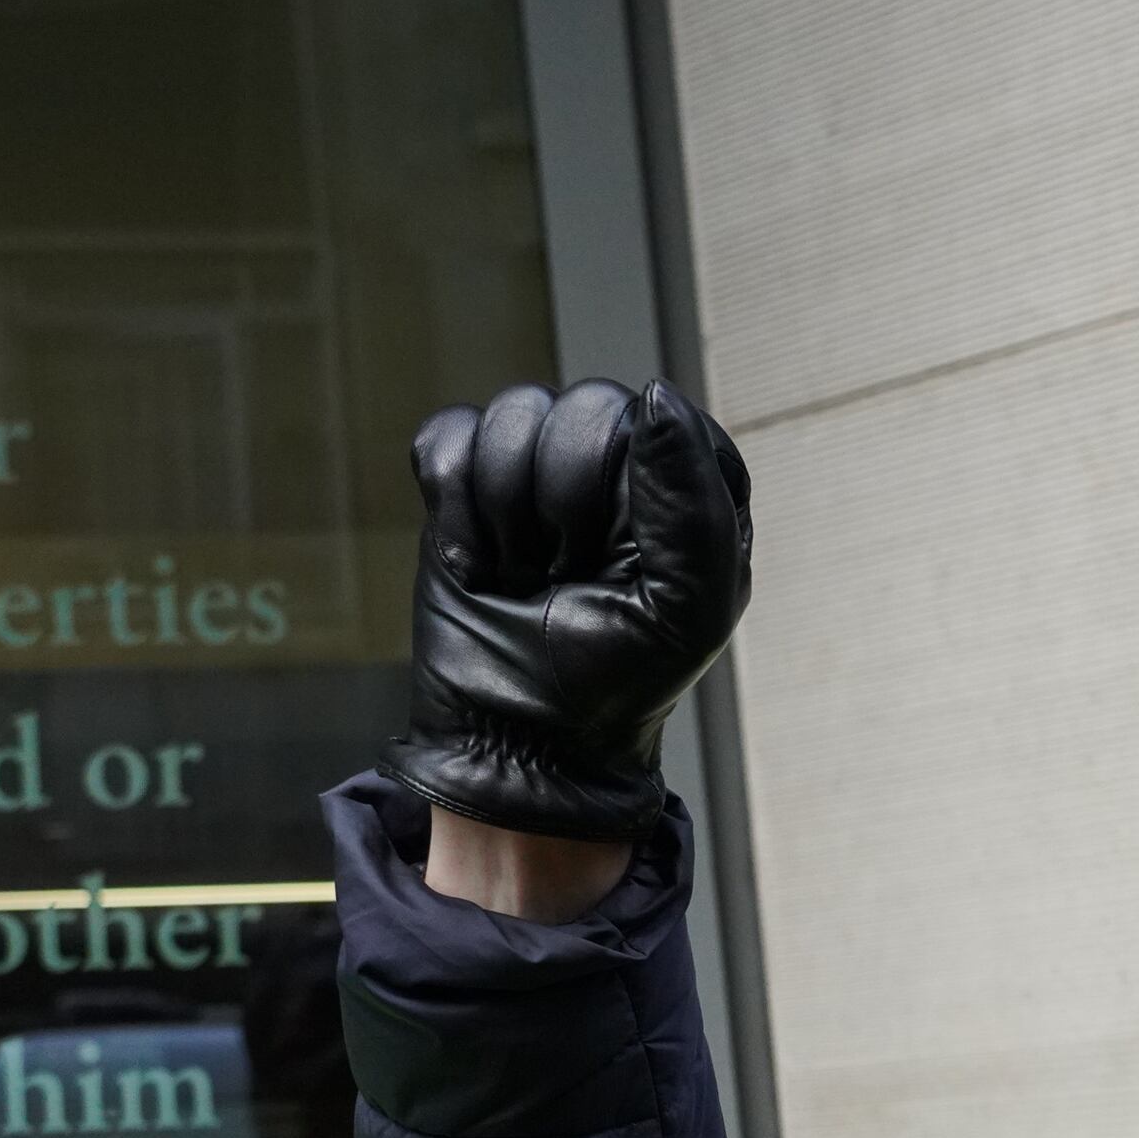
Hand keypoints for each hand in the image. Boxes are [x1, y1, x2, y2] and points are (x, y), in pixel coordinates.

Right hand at [389, 378, 752, 842]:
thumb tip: (654, 396)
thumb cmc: (618, 681)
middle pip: (576, 405)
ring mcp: (537, 467)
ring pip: (508, 414)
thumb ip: (692, 495)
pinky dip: (454, 508)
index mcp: (686, 481)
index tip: (619, 563)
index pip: (651, 417)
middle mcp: (615, 460)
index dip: (623, 491)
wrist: (518, 742)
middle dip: (561, 504)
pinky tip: (481, 561)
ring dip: (508, 512)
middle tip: (567, 574)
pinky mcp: (467, 486)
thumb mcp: (687, 604)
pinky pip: (446, 437)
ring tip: (526, 573)